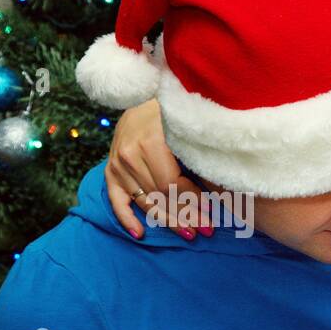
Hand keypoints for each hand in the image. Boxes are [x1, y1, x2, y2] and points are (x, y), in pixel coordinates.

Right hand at [104, 98, 208, 241]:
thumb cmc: (172, 114)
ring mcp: (118, 164)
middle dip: (186, 215)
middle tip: (206, 230)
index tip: (212, 213)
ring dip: (168, 221)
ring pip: (146, 201)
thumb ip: (196, 157)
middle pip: (161, 196)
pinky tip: (139, 233)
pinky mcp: (111, 170)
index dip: (193, 201)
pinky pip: (116, 200)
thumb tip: (219, 189)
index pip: (173, 184)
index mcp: (150, 143)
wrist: (141, 95)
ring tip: (189, 234)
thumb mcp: (186, 131)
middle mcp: (130, 155)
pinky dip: (126, 218)